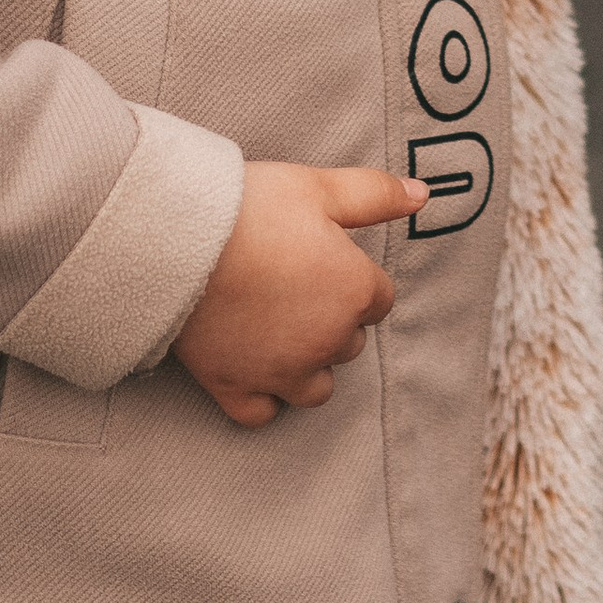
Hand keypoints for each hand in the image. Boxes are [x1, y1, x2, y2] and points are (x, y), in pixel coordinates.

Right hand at [174, 161, 426, 429]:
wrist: (180, 240)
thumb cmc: (252, 208)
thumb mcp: (320, 188)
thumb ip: (376, 194)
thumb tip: (422, 195)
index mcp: (354, 291)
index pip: (379, 299)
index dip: (356, 278)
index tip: (327, 261)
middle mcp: (326, 340)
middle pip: (350, 343)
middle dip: (334, 321)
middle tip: (298, 287)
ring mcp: (281, 370)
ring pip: (317, 388)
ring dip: (309, 366)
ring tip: (284, 333)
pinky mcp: (235, 387)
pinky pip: (262, 414)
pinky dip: (262, 398)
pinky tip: (254, 370)